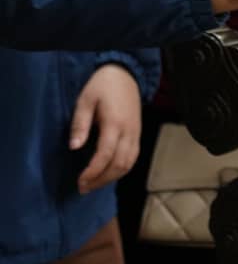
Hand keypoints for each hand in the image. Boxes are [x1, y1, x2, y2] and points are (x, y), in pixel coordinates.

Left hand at [70, 64, 141, 192]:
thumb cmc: (102, 86)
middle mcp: (129, 132)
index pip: (106, 155)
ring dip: (111, 178)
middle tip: (83, 188)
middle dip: (101, 179)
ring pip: (129, 164)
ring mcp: (136, 134)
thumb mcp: (85, 101)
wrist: (125, 75)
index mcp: (114, 124)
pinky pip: (133, 158)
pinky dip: (121, 170)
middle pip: (119, 164)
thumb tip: (74, 147)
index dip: (93, 171)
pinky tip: (108, 173)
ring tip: (94, 184)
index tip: (80, 181)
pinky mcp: (138, 134)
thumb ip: (80, 124)